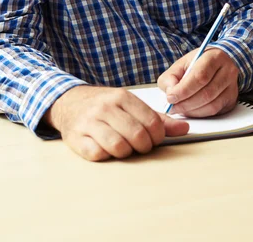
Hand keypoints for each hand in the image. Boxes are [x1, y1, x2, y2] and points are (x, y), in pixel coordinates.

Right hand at [43, 85, 189, 161]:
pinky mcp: (77, 138)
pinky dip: (105, 155)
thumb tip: (184, 128)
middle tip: (139, 146)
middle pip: (137, 136)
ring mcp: (90, 122)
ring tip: (123, 147)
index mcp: (122, 97)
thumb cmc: (103, 105)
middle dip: (143, 147)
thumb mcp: (129, 105)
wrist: (68, 102)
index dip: (157, 137)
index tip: (153, 139)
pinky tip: (105, 148)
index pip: (152, 122)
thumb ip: (156, 118)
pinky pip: (98, 154)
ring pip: (119, 146)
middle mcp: (106, 108)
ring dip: (125, 152)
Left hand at [157, 48, 238, 117]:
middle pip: (206, 93)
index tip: (170, 97)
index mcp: (214, 57)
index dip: (184, 89)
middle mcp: (227, 71)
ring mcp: (232, 86)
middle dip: (186, 103)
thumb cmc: (197, 64)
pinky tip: (190, 110)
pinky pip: (216, 111)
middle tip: (172, 107)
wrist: (217, 63)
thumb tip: (170, 93)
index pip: (200, 76)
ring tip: (179, 109)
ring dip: (192, 110)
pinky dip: (200, 114)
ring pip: (212, 105)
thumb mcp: (181, 64)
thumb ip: (171, 77)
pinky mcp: (232, 100)